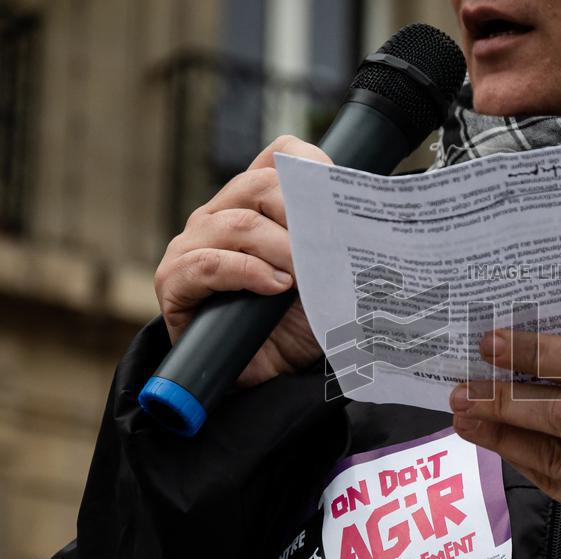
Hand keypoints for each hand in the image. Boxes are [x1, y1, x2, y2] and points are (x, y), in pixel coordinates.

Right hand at [154, 135, 330, 387]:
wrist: (268, 374)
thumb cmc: (298, 320)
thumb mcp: (326, 274)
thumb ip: (333, 239)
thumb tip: (359, 216)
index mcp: (257, 202)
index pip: (280, 157)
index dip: (310, 169)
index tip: (339, 199)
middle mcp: (222, 213)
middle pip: (259, 186)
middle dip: (300, 215)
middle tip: (326, 248)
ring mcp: (194, 244)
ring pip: (237, 224)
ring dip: (280, 249)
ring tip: (303, 276)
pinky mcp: (175, 281)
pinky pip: (208, 264)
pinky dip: (248, 272)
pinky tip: (275, 287)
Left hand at [449, 329, 560, 557]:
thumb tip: (525, 356)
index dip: (539, 353)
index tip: (492, 345)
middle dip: (508, 401)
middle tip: (465, 389)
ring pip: (555, 457)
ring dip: (502, 435)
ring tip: (465, 416)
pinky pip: (555, 485)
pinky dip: (520, 460)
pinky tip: (494, 442)